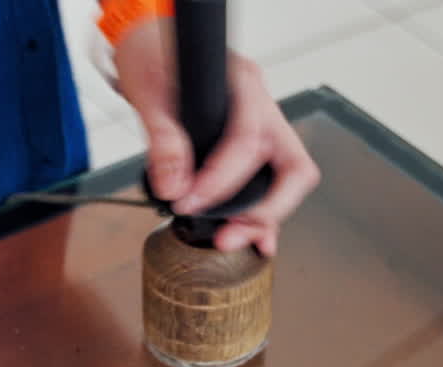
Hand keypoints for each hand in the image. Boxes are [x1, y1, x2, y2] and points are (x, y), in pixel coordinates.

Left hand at [114, 22, 318, 255]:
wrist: (152, 48)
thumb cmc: (156, 58)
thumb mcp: (150, 93)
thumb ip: (163, 140)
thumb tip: (174, 186)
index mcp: (244, 86)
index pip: (247, 142)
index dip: (220, 182)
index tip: (189, 203)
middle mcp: (262, 110)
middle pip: (292, 167)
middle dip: (264, 210)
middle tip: (228, 236)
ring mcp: (262, 131)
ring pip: (286, 181)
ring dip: (263, 218)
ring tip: (231, 241)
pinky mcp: (250, 151)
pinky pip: (269, 187)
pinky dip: (261, 217)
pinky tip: (254, 240)